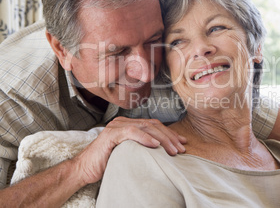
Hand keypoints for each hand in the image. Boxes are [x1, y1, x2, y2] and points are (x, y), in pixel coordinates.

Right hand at [71, 117, 186, 184]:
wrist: (84, 169)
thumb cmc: (107, 163)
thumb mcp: (130, 153)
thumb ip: (142, 147)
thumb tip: (164, 150)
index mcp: (128, 124)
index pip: (154, 125)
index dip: (170, 133)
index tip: (183, 142)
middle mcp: (123, 122)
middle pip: (152, 125)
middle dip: (170, 136)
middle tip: (182, 148)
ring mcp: (116, 126)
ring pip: (145, 127)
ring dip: (162, 139)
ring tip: (173, 150)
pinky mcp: (110, 134)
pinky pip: (131, 132)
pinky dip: (145, 138)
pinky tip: (155, 145)